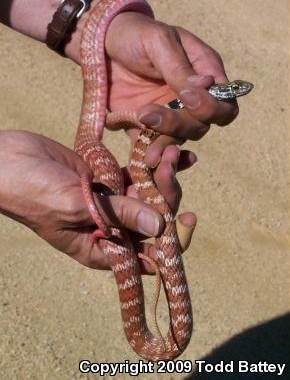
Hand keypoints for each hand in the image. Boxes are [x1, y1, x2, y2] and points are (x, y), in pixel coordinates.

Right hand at [0, 130, 195, 272]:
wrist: (7, 160)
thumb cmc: (31, 192)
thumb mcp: (75, 206)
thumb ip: (118, 214)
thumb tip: (160, 227)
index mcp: (101, 249)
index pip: (145, 256)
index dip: (171, 243)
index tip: (187, 221)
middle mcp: (110, 229)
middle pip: (152, 221)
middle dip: (166, 196)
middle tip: (168, 165)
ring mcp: (110, 202)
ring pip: (148, 195)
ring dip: (164, 177)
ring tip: (173, 152)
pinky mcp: (107, 178)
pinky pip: (135, 174)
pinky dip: (152, 164)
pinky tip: (171, 151)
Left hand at [103, 11, 238, 165]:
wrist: (101, 44)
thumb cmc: (136, 34)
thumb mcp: (158, 42)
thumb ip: (179, 67)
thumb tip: (206, 85)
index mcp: (203, 73)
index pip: (224, 103)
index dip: (212, 108)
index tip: (187, 98)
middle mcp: (190, 98)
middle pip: (201, 125)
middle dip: (180, 125)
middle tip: (148, 113)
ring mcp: (169, 114)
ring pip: (178, 139)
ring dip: (164, 142)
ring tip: (144, 137)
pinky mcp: (146, 125)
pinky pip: (153, 144)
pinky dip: (150, 152)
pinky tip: (143, 156)